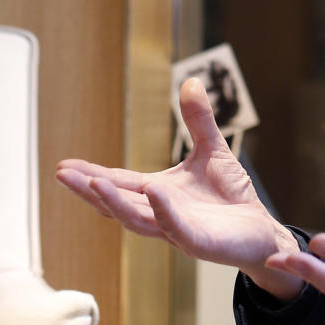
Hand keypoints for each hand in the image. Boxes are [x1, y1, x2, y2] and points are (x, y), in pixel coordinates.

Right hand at [56, 78, 302, 298]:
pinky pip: (177, 228)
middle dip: (90, 189)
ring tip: (94, 183)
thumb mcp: (212, 150)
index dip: (92, 175)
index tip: (64, 165)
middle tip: (63, 174)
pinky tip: (153, 192)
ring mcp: (178, 230)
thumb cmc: (231, 197)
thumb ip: (198, 120)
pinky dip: (163, 210)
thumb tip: (191, 81)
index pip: (120, 183)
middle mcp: (161, 214)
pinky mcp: (200, 242)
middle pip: (118, 203)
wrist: (261, 230)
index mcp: (159, 193)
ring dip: (115, 203)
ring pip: (138, 220)